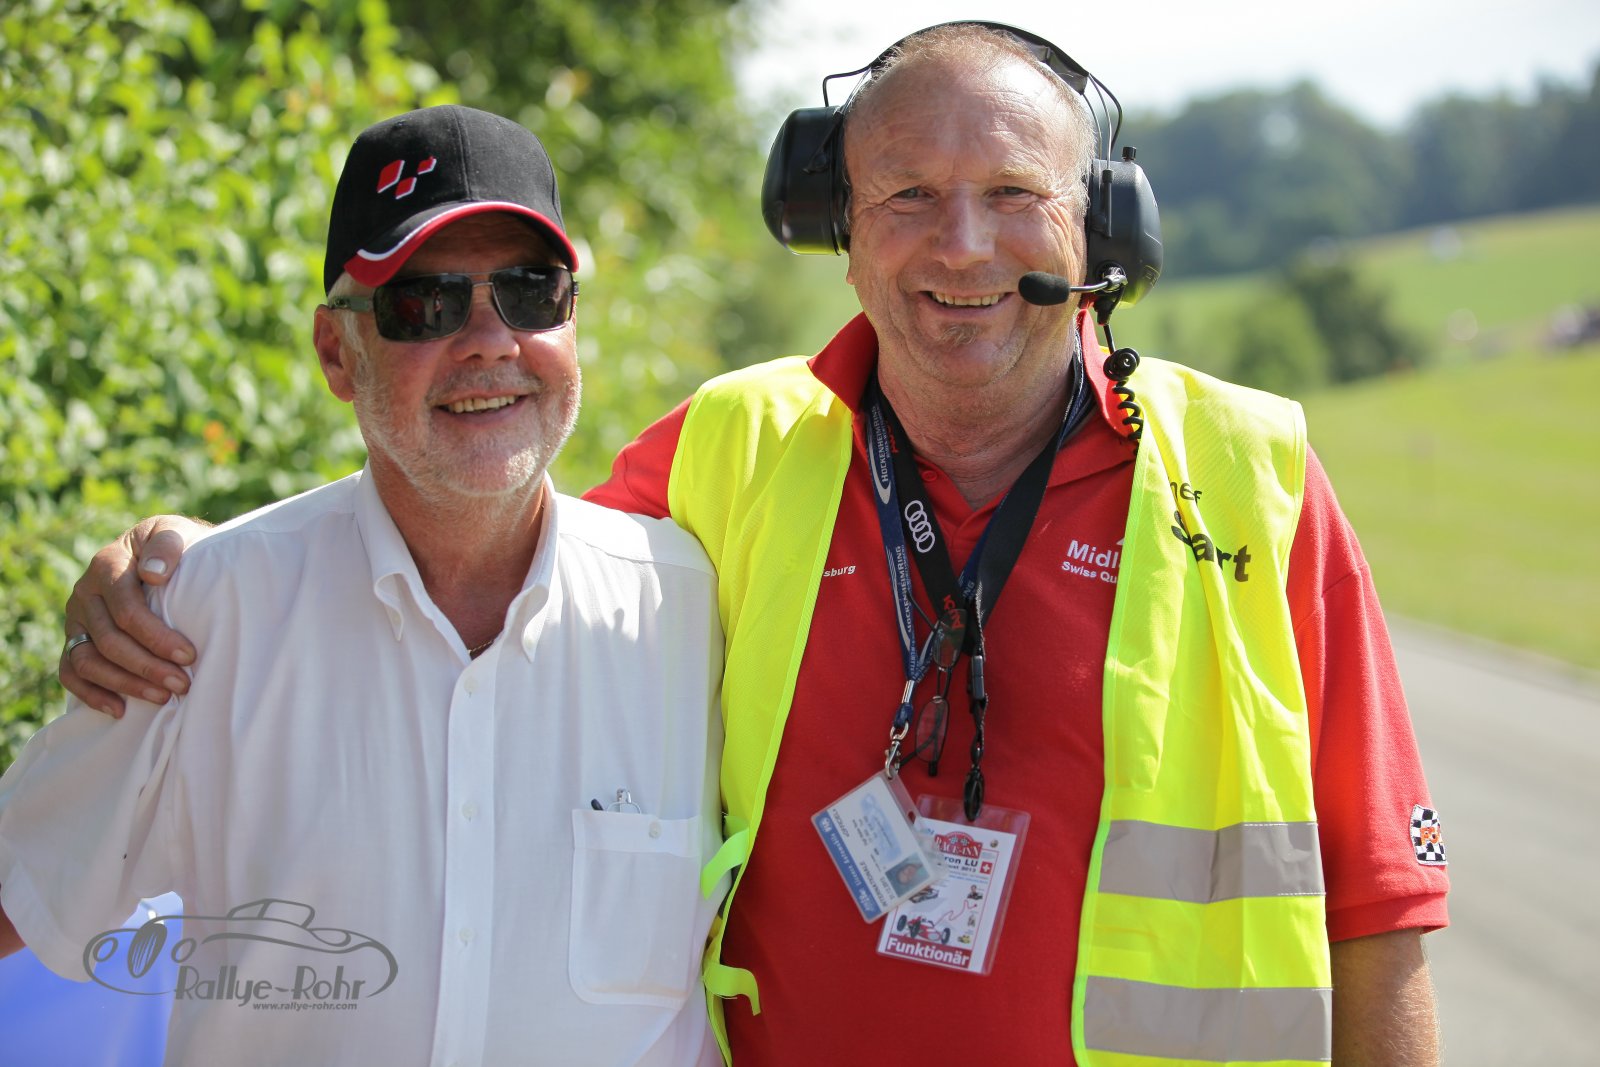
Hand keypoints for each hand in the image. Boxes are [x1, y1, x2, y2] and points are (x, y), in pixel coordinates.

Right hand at [61, 516, 209, 717]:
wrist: (160, 553)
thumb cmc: (173, 546)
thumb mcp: (173, 532)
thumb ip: (167, 544)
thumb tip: (153, 573)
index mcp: (107, 565)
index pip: (126, 609)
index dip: (156, 636)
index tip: (189, 655)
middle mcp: (85, 593)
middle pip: (109, 640)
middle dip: (147, 666)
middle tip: (182, 685)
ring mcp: (76, 619)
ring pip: (88, 661)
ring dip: (125, 684)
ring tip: (162, 698)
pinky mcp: (75, 638)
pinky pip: (70, 672)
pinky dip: (91, 694)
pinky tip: (120, 709)